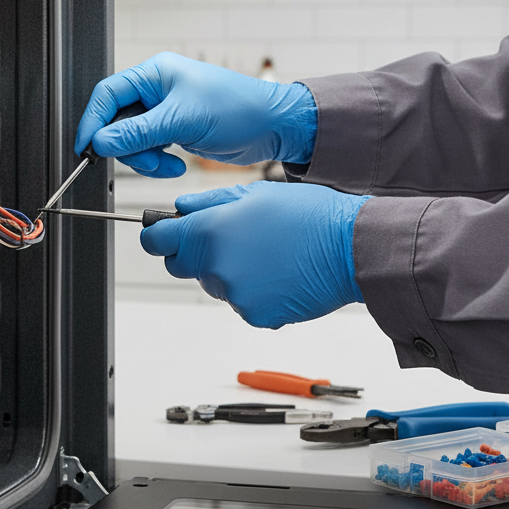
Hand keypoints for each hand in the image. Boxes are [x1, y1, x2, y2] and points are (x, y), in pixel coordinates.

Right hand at [74, 53, 316, 177]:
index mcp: (155, 73)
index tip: (86, 148)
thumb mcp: (182, 121)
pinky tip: (176, 165)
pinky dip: (158, 162)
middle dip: (128, 147)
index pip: (108, 94)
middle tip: (144, 161)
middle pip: (118, 121)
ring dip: (146, 159)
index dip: (93, 122)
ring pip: (132, 139)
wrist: (272, 127)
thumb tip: (102, 142)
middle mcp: (157, 89)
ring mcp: (165, 110)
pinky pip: (150, 149)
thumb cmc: (238, 109)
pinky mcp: (174, 130)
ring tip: (168, 165)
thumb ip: (138, 133)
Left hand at [141, 181, 368, 327]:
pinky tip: (278, 273)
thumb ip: (209, 202)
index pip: (157, 241)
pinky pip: (241, 303)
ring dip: (229, 271)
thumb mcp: (255, 193)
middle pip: (182, 266)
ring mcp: (235, 295)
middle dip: (196, 253)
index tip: (162, 233)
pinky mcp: (255, 315)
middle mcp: (217, 266)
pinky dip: (254, 291)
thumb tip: (181, 208)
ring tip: (266, 253)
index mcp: (211, 231)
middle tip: (230, 238)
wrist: (351, 247)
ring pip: (215, 284)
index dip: (158, 235)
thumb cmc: (309, 215)